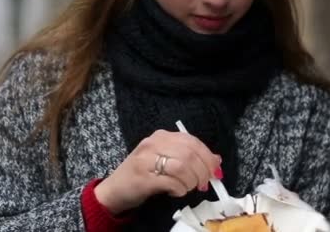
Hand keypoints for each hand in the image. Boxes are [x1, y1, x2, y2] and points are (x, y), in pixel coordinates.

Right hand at [94, 129, 221, 213]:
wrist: (114, 190)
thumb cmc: (141, 174)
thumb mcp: (165, 160)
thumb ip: (188, 157)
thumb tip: (216, 160)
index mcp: (160, 136)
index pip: (192, 141)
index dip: (207, 156)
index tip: (215, 171)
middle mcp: (153, 144)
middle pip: (189, 153)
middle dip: (202, 171)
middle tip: (203, 184)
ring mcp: (146, 160)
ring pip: (182, 166)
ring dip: (191, 181)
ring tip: (188, 188)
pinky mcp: (143, 178)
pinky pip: (171, 182)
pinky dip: (180, 189)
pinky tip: (177, 192)